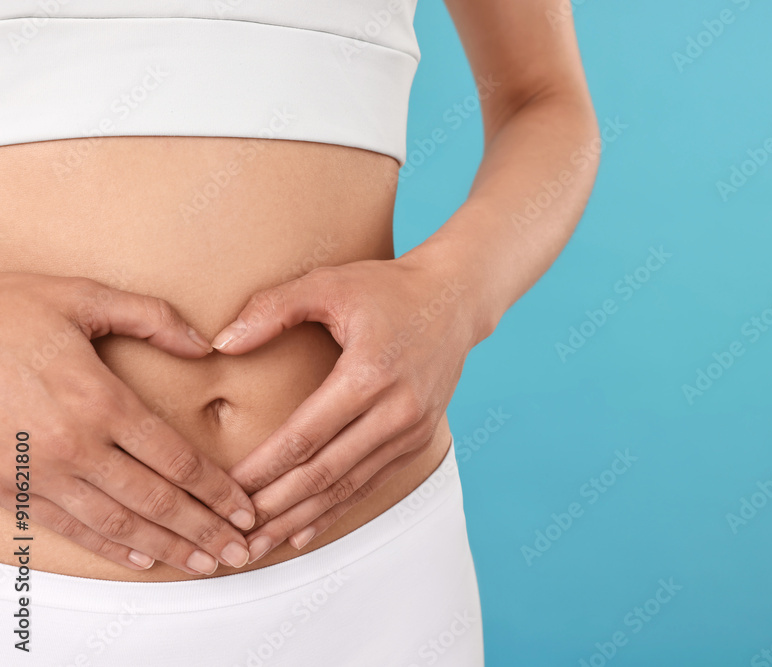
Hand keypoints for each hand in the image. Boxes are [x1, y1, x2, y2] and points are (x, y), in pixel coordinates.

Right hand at [0, 274, 255, 574]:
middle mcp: (75, 444)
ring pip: (118, 523)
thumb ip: (152, 318)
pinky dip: (109, 546)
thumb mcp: (83, 296)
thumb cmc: (5, 310)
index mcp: (101, 399)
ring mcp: (40, 471)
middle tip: (239, 553)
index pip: (178, 460)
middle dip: (205, 530)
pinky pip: (69, 527)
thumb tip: (205, 342)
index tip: (246, 509)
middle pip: (157, 500)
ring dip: (166, 548)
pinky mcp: (9, 486)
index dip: (218, 492)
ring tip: (202, 564)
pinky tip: (140, 557)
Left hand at [213, 256, 476, 561]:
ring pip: (347, 487)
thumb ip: (272, 309)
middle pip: (325, 473)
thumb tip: (221, 343)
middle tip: (233, 535)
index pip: (306, 435)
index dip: (263, 468)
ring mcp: (411, 430)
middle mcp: (396, 410)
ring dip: (300, 520)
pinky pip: (370, 484)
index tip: (225, 488)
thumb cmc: (388, 287)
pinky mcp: (418, 439)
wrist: (455, 300)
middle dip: (275, 508)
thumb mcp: (329, 283)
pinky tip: (301, 533)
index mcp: (369, 374)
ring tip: (257, 546)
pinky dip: (334, 511)